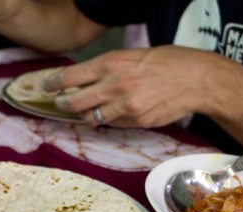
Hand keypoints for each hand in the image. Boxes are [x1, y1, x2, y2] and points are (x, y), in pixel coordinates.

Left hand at [44, 46, 229, 127]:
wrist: (196, 79)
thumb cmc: (168, 62)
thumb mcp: (133, 56)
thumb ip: (109, 69)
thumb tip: (88, 80)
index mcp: (112, 64)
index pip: (71, 76)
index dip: (53, 83)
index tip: (45, 86)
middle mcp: (113, 85)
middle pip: (74, 102)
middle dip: (62, 103)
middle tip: (59, 103)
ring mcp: (124, 106)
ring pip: (91, 117)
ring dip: (87, 115)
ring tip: (90, 110)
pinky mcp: (135, 121)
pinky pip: (113, 124)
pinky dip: (110, 120)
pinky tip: (116, 112)